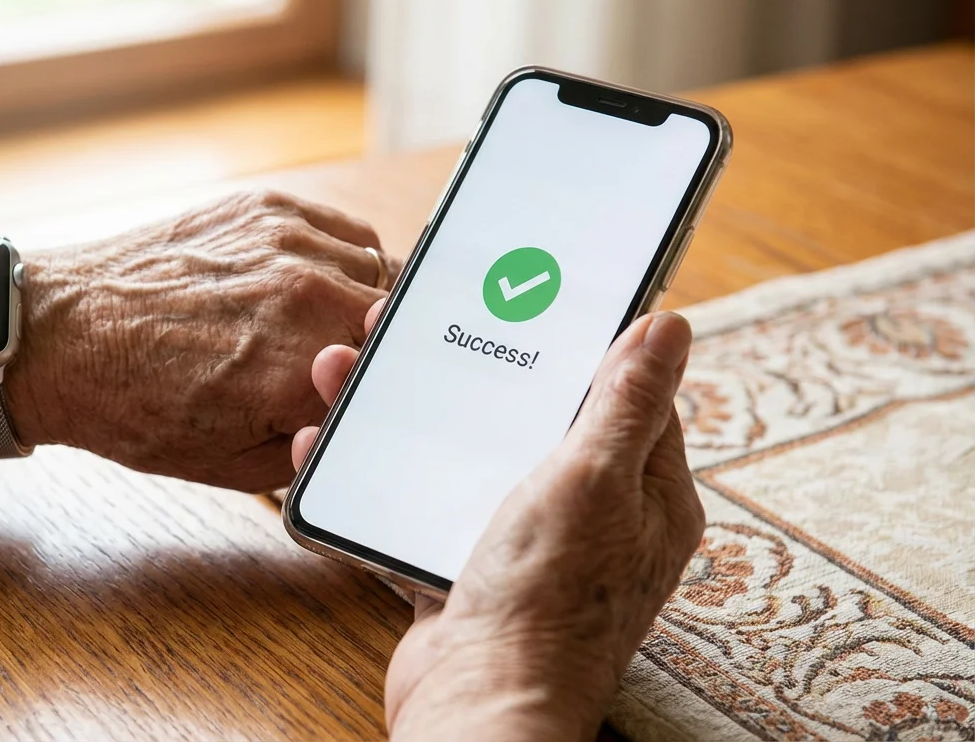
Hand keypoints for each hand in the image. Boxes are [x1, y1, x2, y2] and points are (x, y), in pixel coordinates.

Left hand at [8, 190, 401, 491]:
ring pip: (384, 272)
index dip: (388, 396)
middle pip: (399, 324)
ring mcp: (287, 243)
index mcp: (300, 371)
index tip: (373, 399)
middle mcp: (305, 298)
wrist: (61, 337)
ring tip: (334, 329)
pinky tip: (319, 285)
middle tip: (350, 370)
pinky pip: (351, 232)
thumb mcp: (234, 464)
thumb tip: (359, 426)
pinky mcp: (267, 208)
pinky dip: (348, 260)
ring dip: (372, 303)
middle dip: (383, 351)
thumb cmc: (134, 406)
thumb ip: (314, 445)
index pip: (394, 381)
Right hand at [293, 304, 703, 740]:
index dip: (577, 341)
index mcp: (641, 494)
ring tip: (345, 372)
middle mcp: (587, 518)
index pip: (621, 395)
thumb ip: (626, 401)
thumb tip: (670, 325)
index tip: (527, 296)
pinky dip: (376, 475)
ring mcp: (521, 546)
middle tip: (408, 325)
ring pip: (463, 458)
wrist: (477, 704)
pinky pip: (416, 507)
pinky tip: (326, 444)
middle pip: (527, 418)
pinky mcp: (460, 571)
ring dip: (406, 416)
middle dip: (469, 369)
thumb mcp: (592, 480)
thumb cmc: (547, 602)